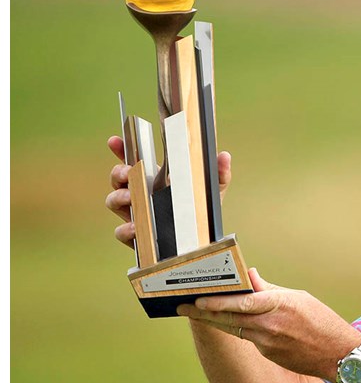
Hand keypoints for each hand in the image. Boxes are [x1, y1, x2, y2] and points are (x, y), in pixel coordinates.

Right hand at [105, 136, 232, 247]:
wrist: (204, 242)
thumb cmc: (202, 211)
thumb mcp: (212, 190)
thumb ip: (219, 174)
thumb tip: (224, 156)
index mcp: (154, 179)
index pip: (132, 161)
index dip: (121, 150)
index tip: (115, 141)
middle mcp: (140, 195)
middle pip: (118, 179)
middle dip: (118, 172)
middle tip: (127, 172)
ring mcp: (136, 214)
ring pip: (113, 202)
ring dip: (118, 197)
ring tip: (131, 197)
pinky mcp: (137, 237)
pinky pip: (121, 232)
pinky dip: (125, 228)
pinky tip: (135, 226)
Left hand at [177, 269, 360, 379]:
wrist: (340, 356)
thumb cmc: (323, 323)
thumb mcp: (299, 298)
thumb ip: (270, 290)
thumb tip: (250, 277)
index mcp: (278, 307)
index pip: (241, 303)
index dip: (216, 302)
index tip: (197, 298)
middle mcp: (269, 327)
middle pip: (228, 319)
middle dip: (203, 313)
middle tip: (182, 306)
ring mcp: (267, 344)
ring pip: (234, 329)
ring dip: (216, 321)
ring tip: (198, 312)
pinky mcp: (268, 355)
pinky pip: (249, 338)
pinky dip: (240, 329)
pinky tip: (231, 323)